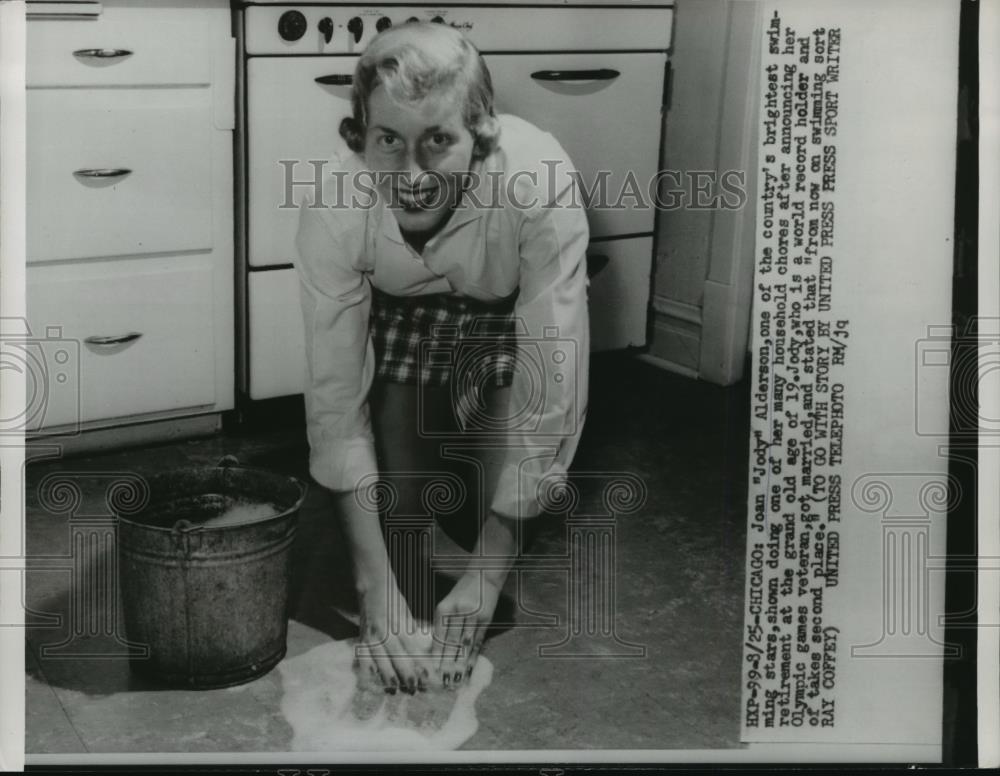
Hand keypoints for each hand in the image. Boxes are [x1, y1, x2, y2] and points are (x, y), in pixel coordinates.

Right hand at [355, 581, 433, 694]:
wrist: (372, 586)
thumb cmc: (393, 600)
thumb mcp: (406, 613)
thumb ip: (411, 631)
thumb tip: (421, 650)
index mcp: (399, 624)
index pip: (411, 648)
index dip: (419, 663)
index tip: (427, 676)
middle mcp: (385, 631)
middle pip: (397, 657)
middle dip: (405, 674)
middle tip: (413, 689)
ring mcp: (372, 635)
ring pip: (379, 660)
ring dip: (387, 676)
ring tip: (393, 690)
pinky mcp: (362, 638)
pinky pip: (363, 656)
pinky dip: (366, 669)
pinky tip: (370, 681)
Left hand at [431, 569, 504, 688]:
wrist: (484, 576)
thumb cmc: (462, 591)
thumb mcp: (446, 603)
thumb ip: (441, 624)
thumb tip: (435, 649)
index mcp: (444, 609)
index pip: (438, 636)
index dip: (436, 655)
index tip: (431, 671)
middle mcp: (458, 612)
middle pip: (451, 643)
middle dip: (446, 664)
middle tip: (442, 682)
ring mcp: (473, 616)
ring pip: (465, 645)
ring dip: (460, 664)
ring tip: (455, 680)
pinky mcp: (485, 619)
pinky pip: (478, 642)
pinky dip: (473, 657)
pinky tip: (469, 669)